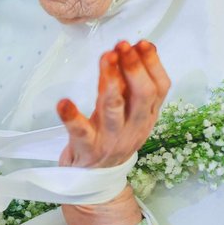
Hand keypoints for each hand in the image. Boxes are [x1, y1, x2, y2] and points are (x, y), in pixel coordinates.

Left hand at [57, 40, 169, 224]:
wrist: (92, 181)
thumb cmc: (109, 136)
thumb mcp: (128, 113)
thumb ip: (131, 85)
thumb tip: (133, 47)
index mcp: (146, 117)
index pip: (160, 89)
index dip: (153, 65)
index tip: (143, 42)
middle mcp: (133, 129)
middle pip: (142, 96)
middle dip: (134, 68)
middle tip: (123, 46)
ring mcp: (111, 140)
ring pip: (115, 109)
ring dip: (111, 81)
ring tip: (106, 58)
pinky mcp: (87, 149)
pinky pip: (80, 132)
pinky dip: (71, 117)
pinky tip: (63, 102)